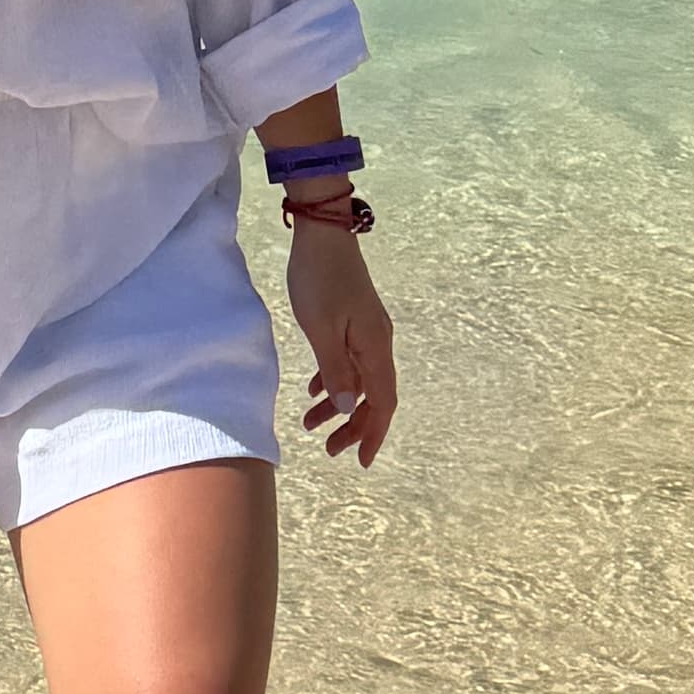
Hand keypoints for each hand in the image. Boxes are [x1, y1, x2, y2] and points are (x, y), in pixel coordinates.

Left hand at [285, 218, 395, 466]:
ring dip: (339, 405)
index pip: (382, 402)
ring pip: (358, 380)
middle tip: (330, 449)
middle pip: (373, 396)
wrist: (323, 232)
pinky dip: (334, 380)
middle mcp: (378, 341)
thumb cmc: (319, 279)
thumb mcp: (321, 329)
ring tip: (311, 424)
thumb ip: (336, 370)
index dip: (373, 433)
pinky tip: (315, 391)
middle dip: (354, 426)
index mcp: (375, 347)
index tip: (362, 461)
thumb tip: (347, 408)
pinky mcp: (353, 319)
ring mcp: (366, 330)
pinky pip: (349, 360)